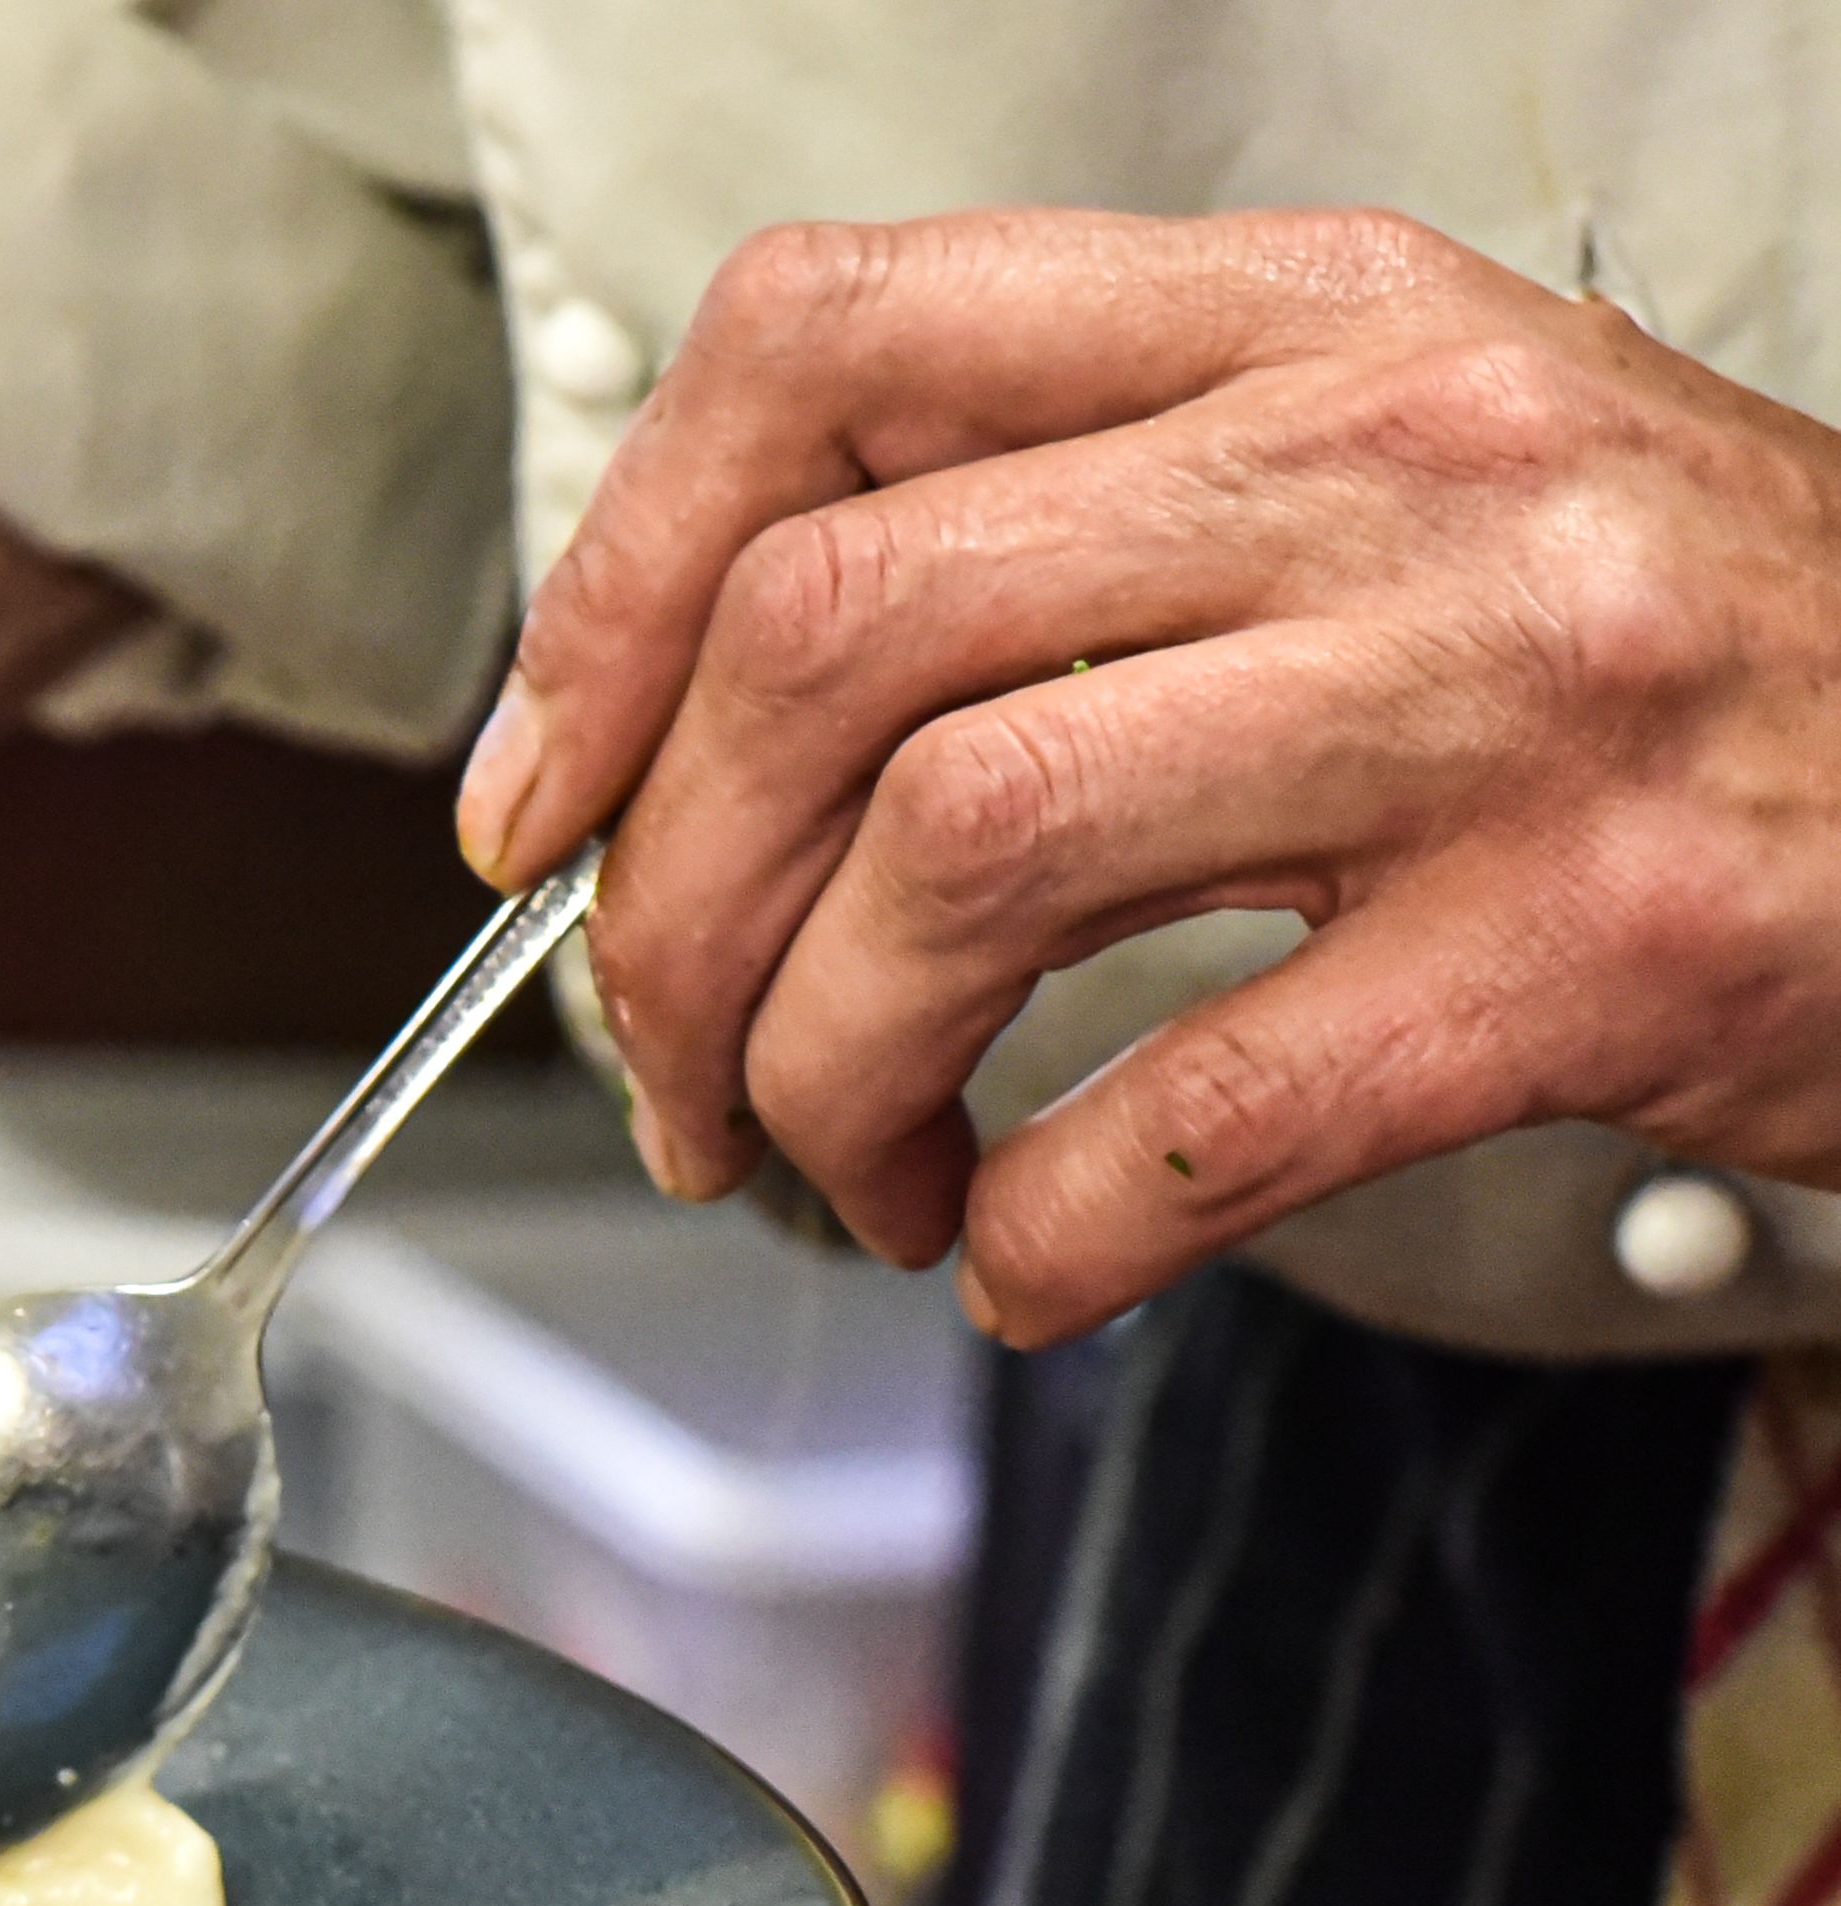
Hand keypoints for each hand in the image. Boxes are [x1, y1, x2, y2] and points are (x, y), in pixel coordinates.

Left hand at [457, 207, 1840, 1339]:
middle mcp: (1395, 462)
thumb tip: (693, 736)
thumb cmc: (1680, 674)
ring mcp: (1504, 698)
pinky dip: (1029, 1237)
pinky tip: (1024, 1264)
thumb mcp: (1387, 490)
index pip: (826, 344)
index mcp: (1305, 322)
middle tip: (678, 1063)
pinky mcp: (1582, 946)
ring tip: (845, 1166)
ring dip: (817, 1071)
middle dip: (673, 905)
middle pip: (833, 640)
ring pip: (955, 858)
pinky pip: (1172, 1122)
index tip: (544, 801)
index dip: (610, 588)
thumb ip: (1068, 537)